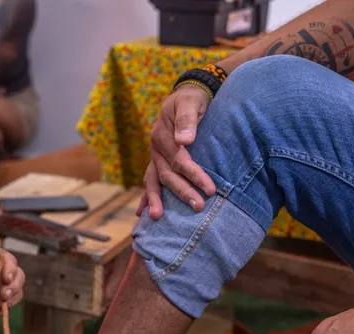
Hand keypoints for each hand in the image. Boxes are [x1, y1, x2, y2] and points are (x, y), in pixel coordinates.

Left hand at [0, 250, 24, 316]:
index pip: (10, 262)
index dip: (10, 270)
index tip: (6, 279)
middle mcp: (4, 273)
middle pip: (19, 278)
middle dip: (12, 288)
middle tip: (3, 295)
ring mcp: (4, 288)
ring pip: (17, 293)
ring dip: (7, 301)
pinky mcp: (2, 302)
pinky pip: (8, 307)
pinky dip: (0, 311)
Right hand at [136, 84, 216, 219]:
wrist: (185, 96)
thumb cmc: (191, 100)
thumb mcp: (190, 102)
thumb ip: (187, 119)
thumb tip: (185, 140)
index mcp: (162, 135)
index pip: (179, 159)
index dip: (194, 175)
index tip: (210, 189)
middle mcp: (155, 148)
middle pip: (166, 174)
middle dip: (181, 192)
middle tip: (198, 206)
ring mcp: (155, 156)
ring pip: (154, 180)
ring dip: (156, 199)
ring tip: (158, 217)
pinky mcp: (158, 161)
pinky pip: (151, 180)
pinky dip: (147, 196)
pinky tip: (143, 213)